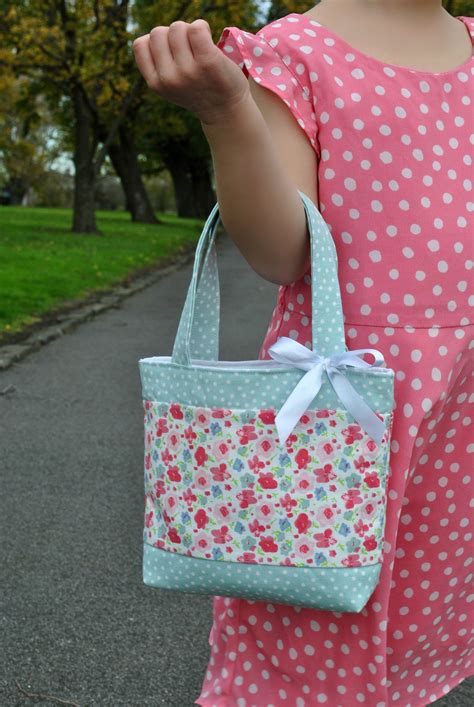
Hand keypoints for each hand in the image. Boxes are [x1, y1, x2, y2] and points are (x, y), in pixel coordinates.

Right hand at [133, 19, 251, 125]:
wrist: (225, 110)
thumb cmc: (197, 91)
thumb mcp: (170, 86)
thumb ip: (158, 65)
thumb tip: (155, 35)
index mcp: (155, 84)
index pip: (140, 44)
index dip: (156, 42)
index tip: (171, 53)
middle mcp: (169, 79)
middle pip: (158, 32)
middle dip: (172, 35)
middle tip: (188, 49)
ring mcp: (188, 71)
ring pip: (177, 28)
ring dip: (188, 30)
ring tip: (199, 45)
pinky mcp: (208, 62)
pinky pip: (196, 28)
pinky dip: (202, 27)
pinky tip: (208, 38)